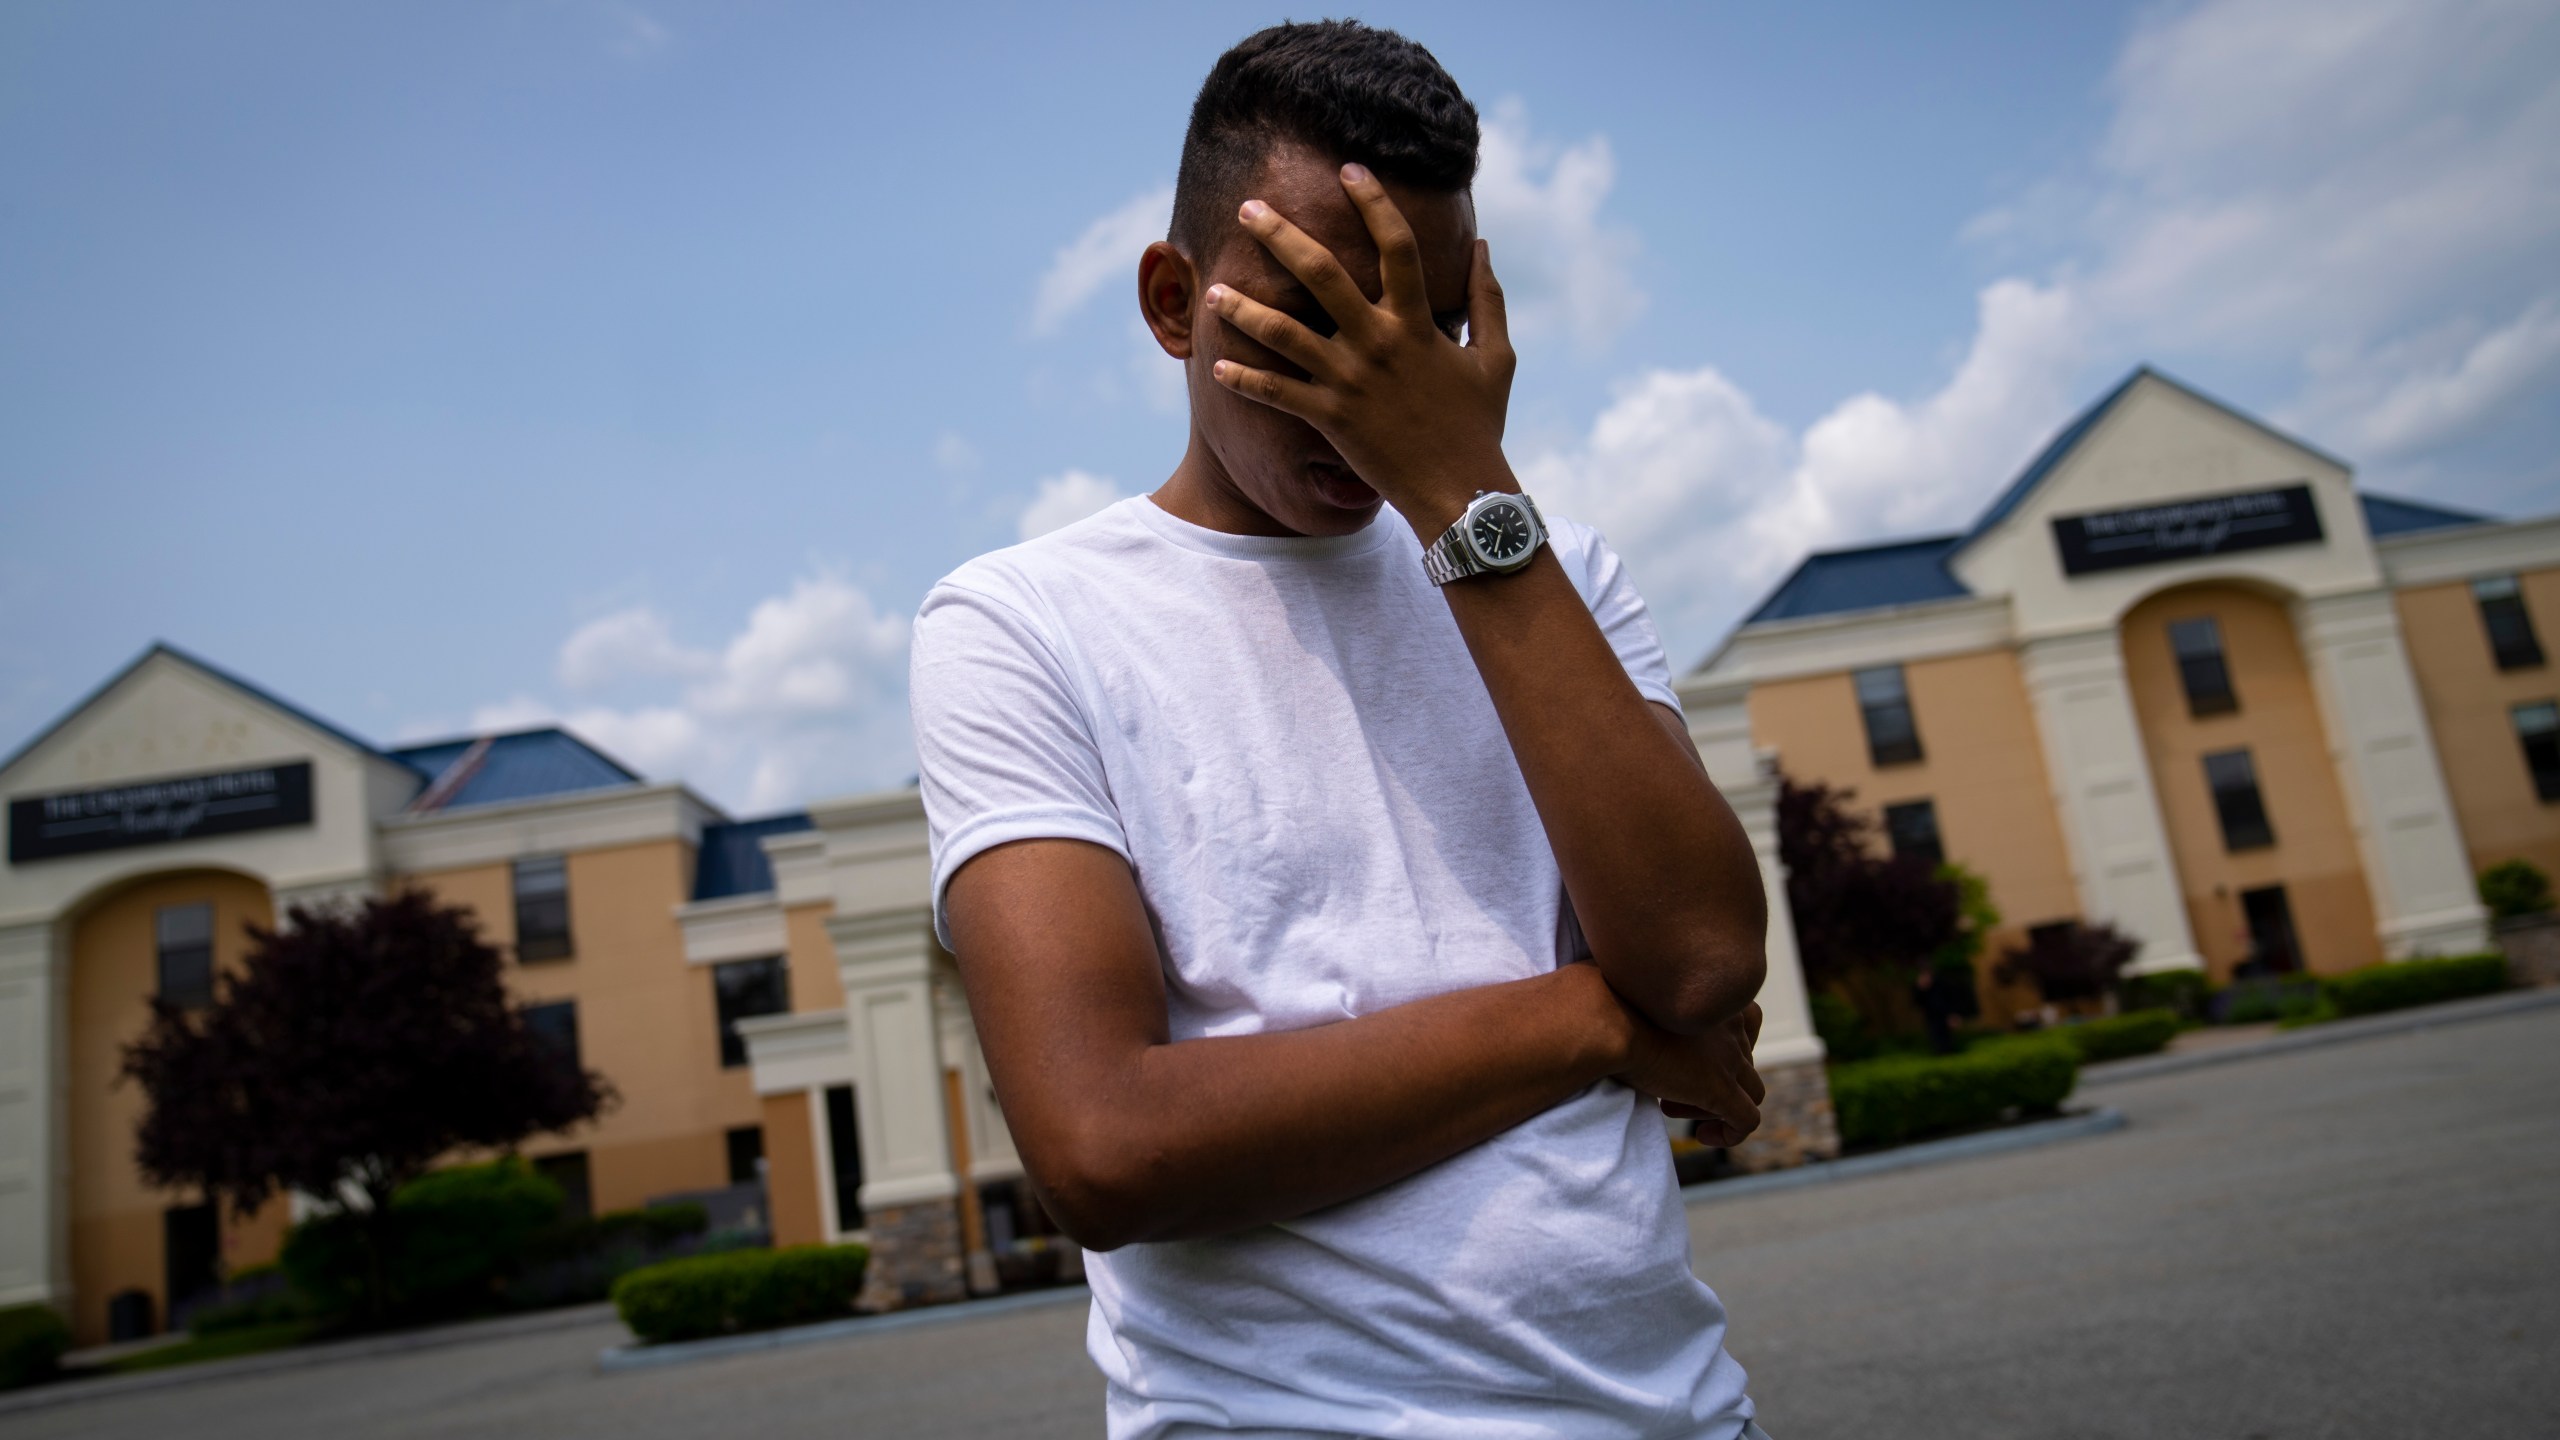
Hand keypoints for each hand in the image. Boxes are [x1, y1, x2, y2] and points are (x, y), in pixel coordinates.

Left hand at [1204, 164, 1517, 537]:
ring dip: (1244, 309)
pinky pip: (1278, 393)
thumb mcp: (1497, 357)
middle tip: (1248, 208)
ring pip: (1284, 333)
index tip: (1350, 169)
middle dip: (1281, 235)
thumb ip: (1488, 298)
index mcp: (1417, 322)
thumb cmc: (1479, 424)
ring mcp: (1349, 380)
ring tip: (1213, 290)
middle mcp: (1378, 342)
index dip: (1373, 201)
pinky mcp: (1330, 418)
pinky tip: (1217, 367)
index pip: (1396, 245)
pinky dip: (1245, 381)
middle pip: (1321, 273)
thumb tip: (1482, 246)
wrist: (1460, 490)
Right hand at [1617, 1001, 1765, 1148]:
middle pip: (1743, 1061)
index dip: (1726, 1045)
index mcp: (1715, 999)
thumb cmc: (1608, 1005)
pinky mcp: (1718, 1088)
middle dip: (1711, 1078)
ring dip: (1718, 1104)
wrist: (1606, 1022)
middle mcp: (1729, 1024)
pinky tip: (1703, 1136)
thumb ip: (1654, 1008)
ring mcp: (1728, 1058)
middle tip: (1667, 1089)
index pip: (1747, 1021)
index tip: (1693, 1058)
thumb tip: (1636, 1013)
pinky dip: (1732, 1133)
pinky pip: (1746, 1120)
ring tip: (1675, 1108)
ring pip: (1751, 1090)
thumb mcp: (1639, 999)